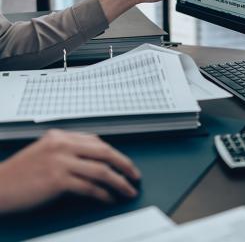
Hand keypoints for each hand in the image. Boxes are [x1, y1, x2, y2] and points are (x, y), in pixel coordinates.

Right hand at [0, 130, 140, 213]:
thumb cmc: (20, 172)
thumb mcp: (45, 151)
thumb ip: (68, 149)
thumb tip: (96, 157)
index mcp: (61, 136)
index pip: (97, 141)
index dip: (115, 154)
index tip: (125, 163)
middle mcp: (63, 145)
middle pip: (104, 152)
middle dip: (124, 164)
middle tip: (135, 175)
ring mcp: (60, 161)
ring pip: (100, 170)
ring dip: (119, 182)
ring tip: (128, 190)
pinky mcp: (57, 180)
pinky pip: (88, 187)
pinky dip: (103, 194)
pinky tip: (109, 199)